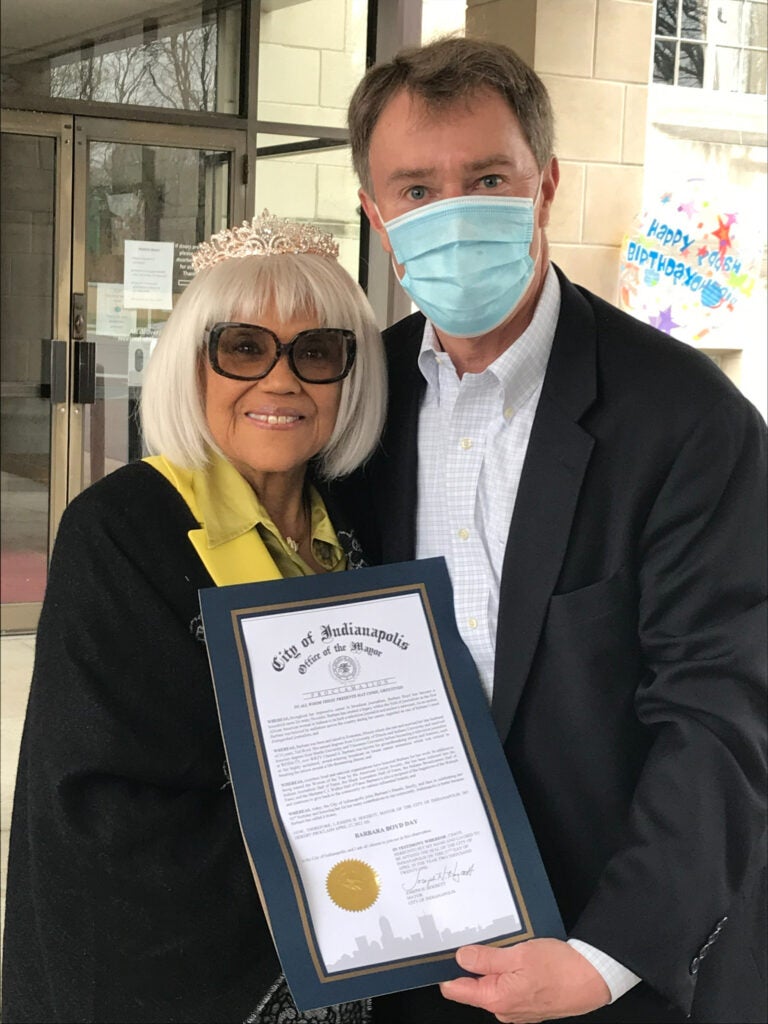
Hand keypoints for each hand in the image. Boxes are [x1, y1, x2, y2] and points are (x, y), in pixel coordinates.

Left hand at [439, 938, 610, 1022]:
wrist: (592, 978)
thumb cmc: (560, 967)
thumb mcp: (518, 954)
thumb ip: (486, 958)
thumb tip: (461, 958)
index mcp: (497, 998)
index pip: (459, 990)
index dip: (448, 973)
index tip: (438, 959)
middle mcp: (505, 1009)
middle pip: (475, 986)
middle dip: (473, 966)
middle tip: (476, 942)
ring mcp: (517, 1009)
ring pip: (493, 985)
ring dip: (493, 968)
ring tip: (503, 949)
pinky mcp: (528, 1005)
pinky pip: (508, 988)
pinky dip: (507, 973)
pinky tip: (517, 959)